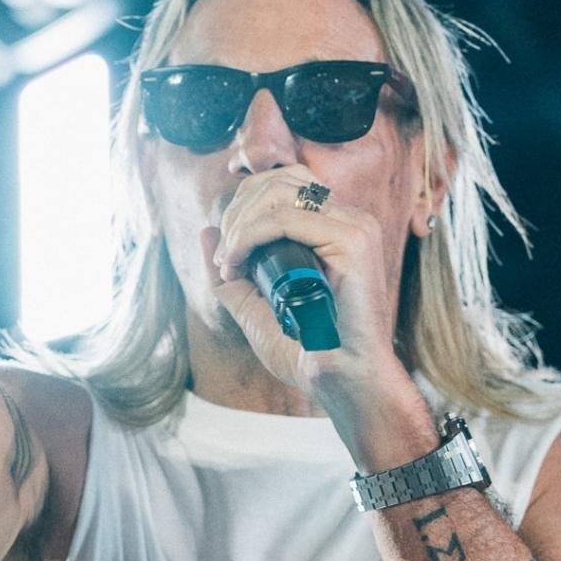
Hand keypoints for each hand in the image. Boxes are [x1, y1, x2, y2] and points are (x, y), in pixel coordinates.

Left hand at [199, 164, 401, 402]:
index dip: (245, 207)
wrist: (341, 380)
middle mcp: (349, 219)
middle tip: (224, 259)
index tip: (226, 256)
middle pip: (279, 180)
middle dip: (237, 213)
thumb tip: (206, 232)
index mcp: (336, 227)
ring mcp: (354, 226)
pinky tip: (236, 264)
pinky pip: (284, 218)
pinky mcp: (352, 241)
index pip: (285, 184)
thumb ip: (234, 270)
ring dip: (240, 224)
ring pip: (279, 193)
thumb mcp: (257, 305)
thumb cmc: (309, 351)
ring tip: (229, 263)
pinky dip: (248, 236)